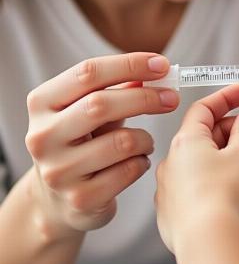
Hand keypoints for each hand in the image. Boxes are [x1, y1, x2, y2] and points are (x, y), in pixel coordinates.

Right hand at [25, 52, 179, 240]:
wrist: (59, 199)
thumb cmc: (84, 141)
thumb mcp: (92, 109)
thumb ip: (119, 87)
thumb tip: (156, 68)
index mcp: (42, 103)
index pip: (88, 72)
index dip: (130, 65)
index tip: (162, 64)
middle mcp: (42, 136)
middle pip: (100, 105)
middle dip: (145, 98)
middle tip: (172, 98)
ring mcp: (58, 171)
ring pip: (121, 142)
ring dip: (145, 138)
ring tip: (146, 141)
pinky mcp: (80, 199)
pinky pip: (129, 171)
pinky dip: (142, 162)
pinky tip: (137, 162)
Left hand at [155, 83, 238, 253]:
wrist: (207, 245)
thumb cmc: (222, 195)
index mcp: (186, 141)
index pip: (207, 108)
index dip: (231, 96)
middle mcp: (177, 161)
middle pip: (220, 137)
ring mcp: (178, 188)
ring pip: (220, 163)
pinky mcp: (182, 212)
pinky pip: (211, 185)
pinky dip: (234, 180)